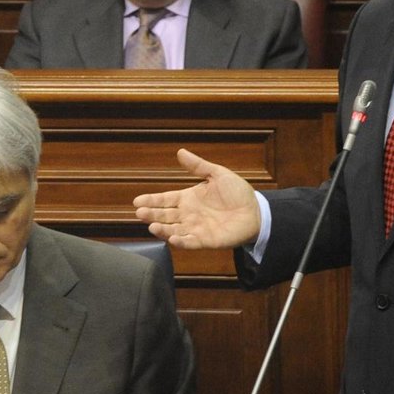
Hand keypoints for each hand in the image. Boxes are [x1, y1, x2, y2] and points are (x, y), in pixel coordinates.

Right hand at [134, 148, 260, 249]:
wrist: (256, 211)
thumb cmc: (237, 193)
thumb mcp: (217, 174)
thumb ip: (198, 166)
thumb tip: (180, 152)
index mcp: (188, 198)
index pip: (165, 200)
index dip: (151, 200)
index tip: (137, 201)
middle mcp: (188, 215)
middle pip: (165, 216)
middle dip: (151, 215)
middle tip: (139, 213)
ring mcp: (196, 229)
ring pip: (173, 230)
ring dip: (162, 229)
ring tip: (152, 226)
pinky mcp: (206, 241)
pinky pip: (190, 242)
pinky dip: (181, 241)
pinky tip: (172, 238)